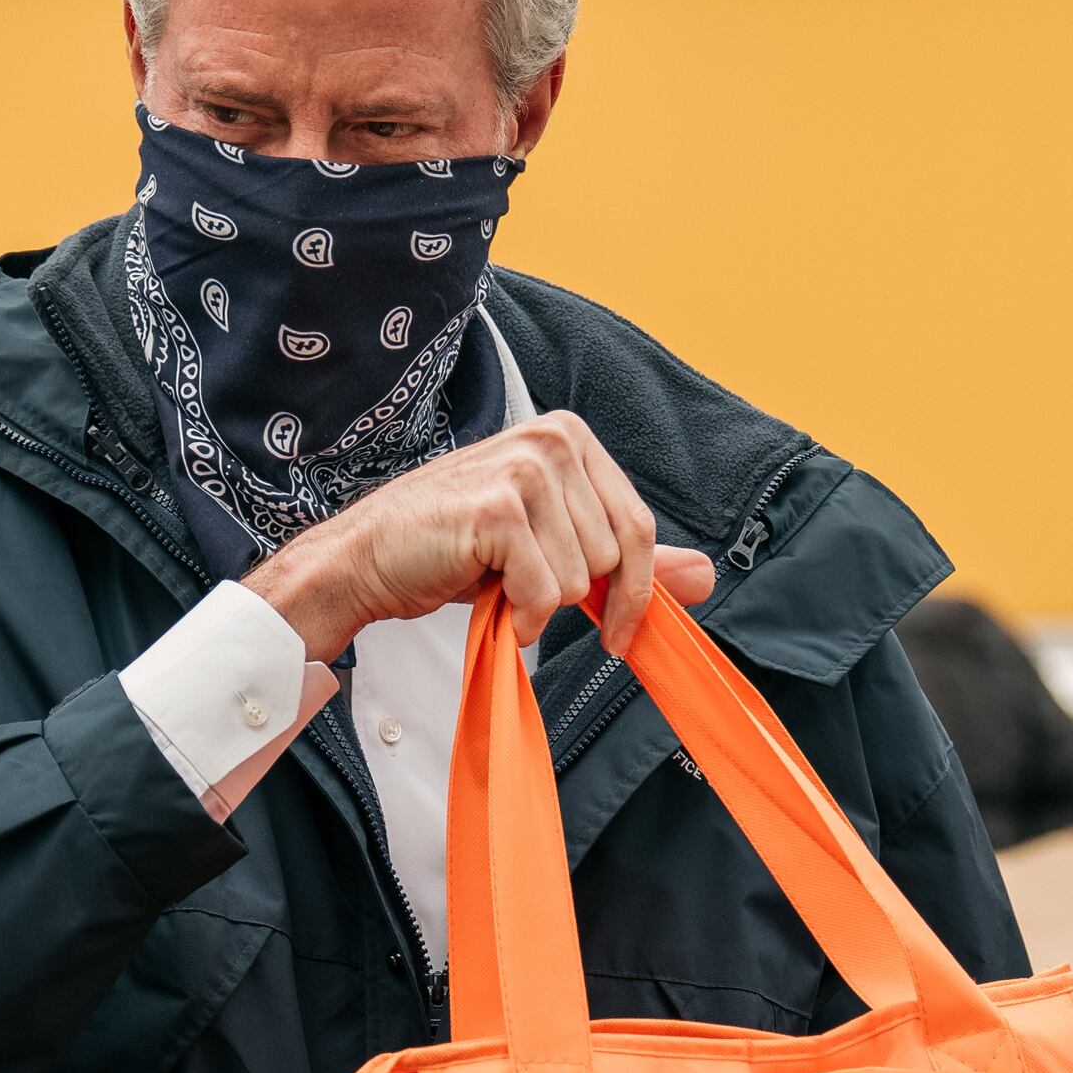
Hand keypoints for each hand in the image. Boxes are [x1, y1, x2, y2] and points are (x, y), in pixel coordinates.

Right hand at [243, 410, 716, 662]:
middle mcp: (553, 440)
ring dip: (536, 602)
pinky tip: (486, 599)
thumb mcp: (551, 547)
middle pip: (612, 557)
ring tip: (492, 580)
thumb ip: (627, 559)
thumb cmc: (453, 551)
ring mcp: (525, 469)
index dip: (633, 594)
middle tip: (517, 585)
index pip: (640, 528)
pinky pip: (545, 593)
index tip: (615, 634)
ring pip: (580, 578)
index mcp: (570, 438)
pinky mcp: (499, 509)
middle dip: (570, 594)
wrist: (365, 560)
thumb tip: (707, 578)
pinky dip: (518, 616)